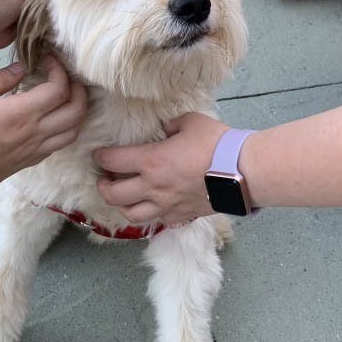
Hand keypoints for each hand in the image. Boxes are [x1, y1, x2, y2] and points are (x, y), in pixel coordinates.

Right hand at [0, 55, 86, 197]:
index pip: (59, 89)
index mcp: (21, 115)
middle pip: (77, 111)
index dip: (60, 70)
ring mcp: (35, 151)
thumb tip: (21, 68)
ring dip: (77, 110)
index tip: (48, 59)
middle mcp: (35, 134)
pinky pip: (59, 143)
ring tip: (64, 95)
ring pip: (74, 131)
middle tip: (65, 75)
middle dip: (78, 88)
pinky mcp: (29, 162)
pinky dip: (65, 127)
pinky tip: (51, 117)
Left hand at [95, 112, 228, 224]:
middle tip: (105, 178)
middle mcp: (153, 187)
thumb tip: (163, 130)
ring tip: (123, 196)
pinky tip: (149, 204)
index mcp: (151, 161)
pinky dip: (146, 213)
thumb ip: (170, 126)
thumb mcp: (190, 122)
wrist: (243, 173)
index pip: (112, 161)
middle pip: (112, 194)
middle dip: (103, 185)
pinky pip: (154, 219)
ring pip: (129, 213)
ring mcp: (165, 205)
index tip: (99, 154)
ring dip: (121, 204)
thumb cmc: (217, 144)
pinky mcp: (179, 215)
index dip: (101, 157)